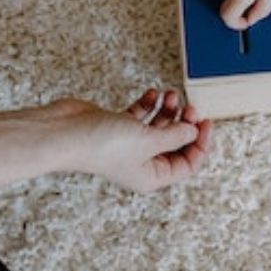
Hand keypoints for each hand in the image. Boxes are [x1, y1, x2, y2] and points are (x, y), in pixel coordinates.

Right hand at [43, 89, 211, 193]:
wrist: (64, 132)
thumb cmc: (100, 145)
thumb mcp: (149, 141)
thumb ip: (175, 136)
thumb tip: (193, 131)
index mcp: (151, 176)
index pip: (187, 164)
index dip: (200, 143)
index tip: (205, 122)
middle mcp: (141, 163)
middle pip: (175, 143)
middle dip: (184, 123)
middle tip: (188, 107)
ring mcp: (129, 144)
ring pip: (159, 126)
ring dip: (168, 110)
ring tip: (170, 96)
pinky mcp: (117, 126)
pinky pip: (141, 115)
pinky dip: (149, 104)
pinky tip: (152, 94)